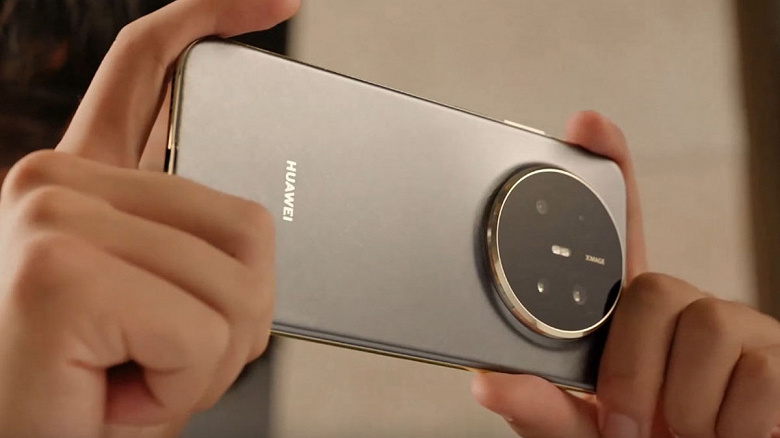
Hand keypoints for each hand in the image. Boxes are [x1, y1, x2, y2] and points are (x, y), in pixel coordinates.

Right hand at [0, 1, 298, 436]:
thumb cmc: (83, 392)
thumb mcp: (153, 308)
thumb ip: (195, 248)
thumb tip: (260, 231)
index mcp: (84, 182)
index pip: (151, 70)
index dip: (211, 17)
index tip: (276, 0)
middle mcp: (58, 182)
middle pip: (245, 222)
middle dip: (234, 316)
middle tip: (156, 357)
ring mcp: (52, 214)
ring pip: (236, 283)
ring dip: (205, 359)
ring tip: (130, 375)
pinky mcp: (58, 269)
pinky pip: (199, 330)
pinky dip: (179, 385)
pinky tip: (114, 389)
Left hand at [472, 113, 779, 437]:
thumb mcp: (579, 430)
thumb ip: (541, 404)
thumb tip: (486, 379)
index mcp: (627, 319)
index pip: (620, 230)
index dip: (611, 169)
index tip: (586, 125)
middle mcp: (684, 308)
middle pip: (651, 287)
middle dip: (631, 369)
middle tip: (626, 424)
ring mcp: (736, 328)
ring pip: (705, 325)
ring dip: (680, 405)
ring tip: (680, 436)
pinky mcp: (779, 358)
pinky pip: (756, 374)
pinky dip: (731, 426)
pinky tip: (724, 437)